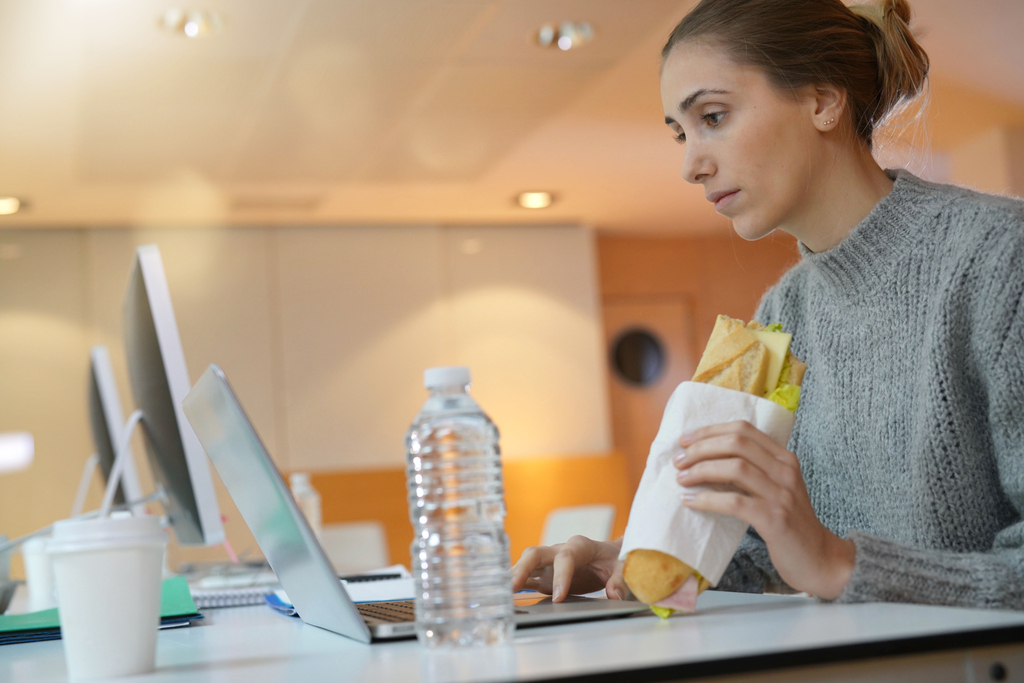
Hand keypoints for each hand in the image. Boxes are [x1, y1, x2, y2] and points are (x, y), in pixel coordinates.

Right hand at [511, 536, 627, 602]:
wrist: (611, 556)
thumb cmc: (615, 559)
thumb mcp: (623, 567)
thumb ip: (620, 579)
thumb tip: (614, 594)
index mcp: (580, 546)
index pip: (566, 557)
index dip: (560, 576)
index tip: (558, 597)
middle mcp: (560, 550)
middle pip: (535, 553)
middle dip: (522, 568)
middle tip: (512, 586)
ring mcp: (550, 562)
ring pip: (527, 563)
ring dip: (514, 576)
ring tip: (501, 592)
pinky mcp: (545, 574)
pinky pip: (528, 576)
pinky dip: (516, 584)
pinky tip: (506, 595)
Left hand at [674, 421, 854, 598]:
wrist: (819, 558)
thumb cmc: (789, 523)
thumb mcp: (773, 488)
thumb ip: (750, 472)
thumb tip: (705, 461)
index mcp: (784, 458)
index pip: (743, 430)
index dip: (710, 431)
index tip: (686, 440)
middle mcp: (785, 471)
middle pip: (736, 444)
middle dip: (701, 449)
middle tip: (679, 461)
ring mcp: (781, 494)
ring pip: (735, 468)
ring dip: (701, 471)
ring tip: (681, 479)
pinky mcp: (775, 519)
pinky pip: (734, 502)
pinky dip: (707, 499)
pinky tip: (690, 501)